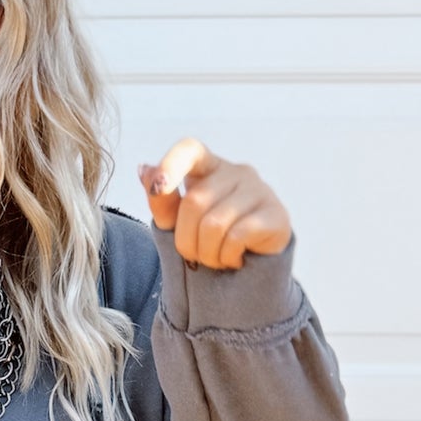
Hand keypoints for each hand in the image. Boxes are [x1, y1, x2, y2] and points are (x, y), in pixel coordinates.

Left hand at [138, 138, 291, 269]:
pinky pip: (237, 238)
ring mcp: (260, 190)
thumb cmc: (210, 240)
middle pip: (195, 202)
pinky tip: (235, 259)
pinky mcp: (276, 215)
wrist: (249, 270)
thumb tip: (144, 170)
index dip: (171, 165)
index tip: (158, 187)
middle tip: (198, 255)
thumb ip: (162, 199)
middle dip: (187, 241)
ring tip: (217, 258)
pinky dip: (227, 257)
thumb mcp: (177, 222)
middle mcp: (237, 172)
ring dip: (208, 254)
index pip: (189, 150)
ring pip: (214, 225)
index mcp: (209, 167)